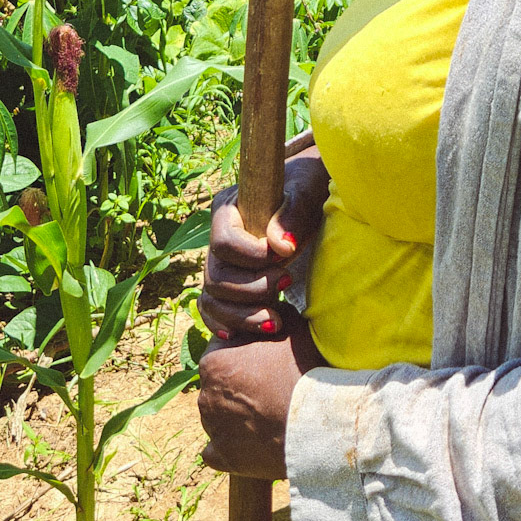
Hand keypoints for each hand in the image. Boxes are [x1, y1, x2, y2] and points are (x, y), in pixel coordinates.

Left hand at [197, 313, 326, 478]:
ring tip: (269, 413)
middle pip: (219, 383)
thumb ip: (270, 313)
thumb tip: (265, 306)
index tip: (266, 358)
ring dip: (237, 413)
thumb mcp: (292, 326)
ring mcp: (212, 430)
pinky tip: (252, 441)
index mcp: (213, 362)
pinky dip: (231, 446)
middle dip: (239, 382)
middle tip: (271, 384)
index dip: (246, 350)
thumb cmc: (306, 371)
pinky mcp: (223, 458)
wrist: (320, 425)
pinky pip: (218, 451)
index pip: (223, 348)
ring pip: (219, 415)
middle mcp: (204, 396)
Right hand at [198, 137, 329, 340]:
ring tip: (276, 321)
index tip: (283, 257)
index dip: (250, 256)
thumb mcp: (306, 190)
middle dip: (251, 290)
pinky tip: (241, 334)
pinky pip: (211, 309)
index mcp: (228, 208)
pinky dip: (223, 323)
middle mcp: (218, 237)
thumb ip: (293, 212)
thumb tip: (281, 245)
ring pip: (213, 298)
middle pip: (216, 276)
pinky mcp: (230, 283)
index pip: (223, 242)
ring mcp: (221, 263)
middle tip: (287, 283)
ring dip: (243, 316)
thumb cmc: (307, 187)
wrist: (310, 196)